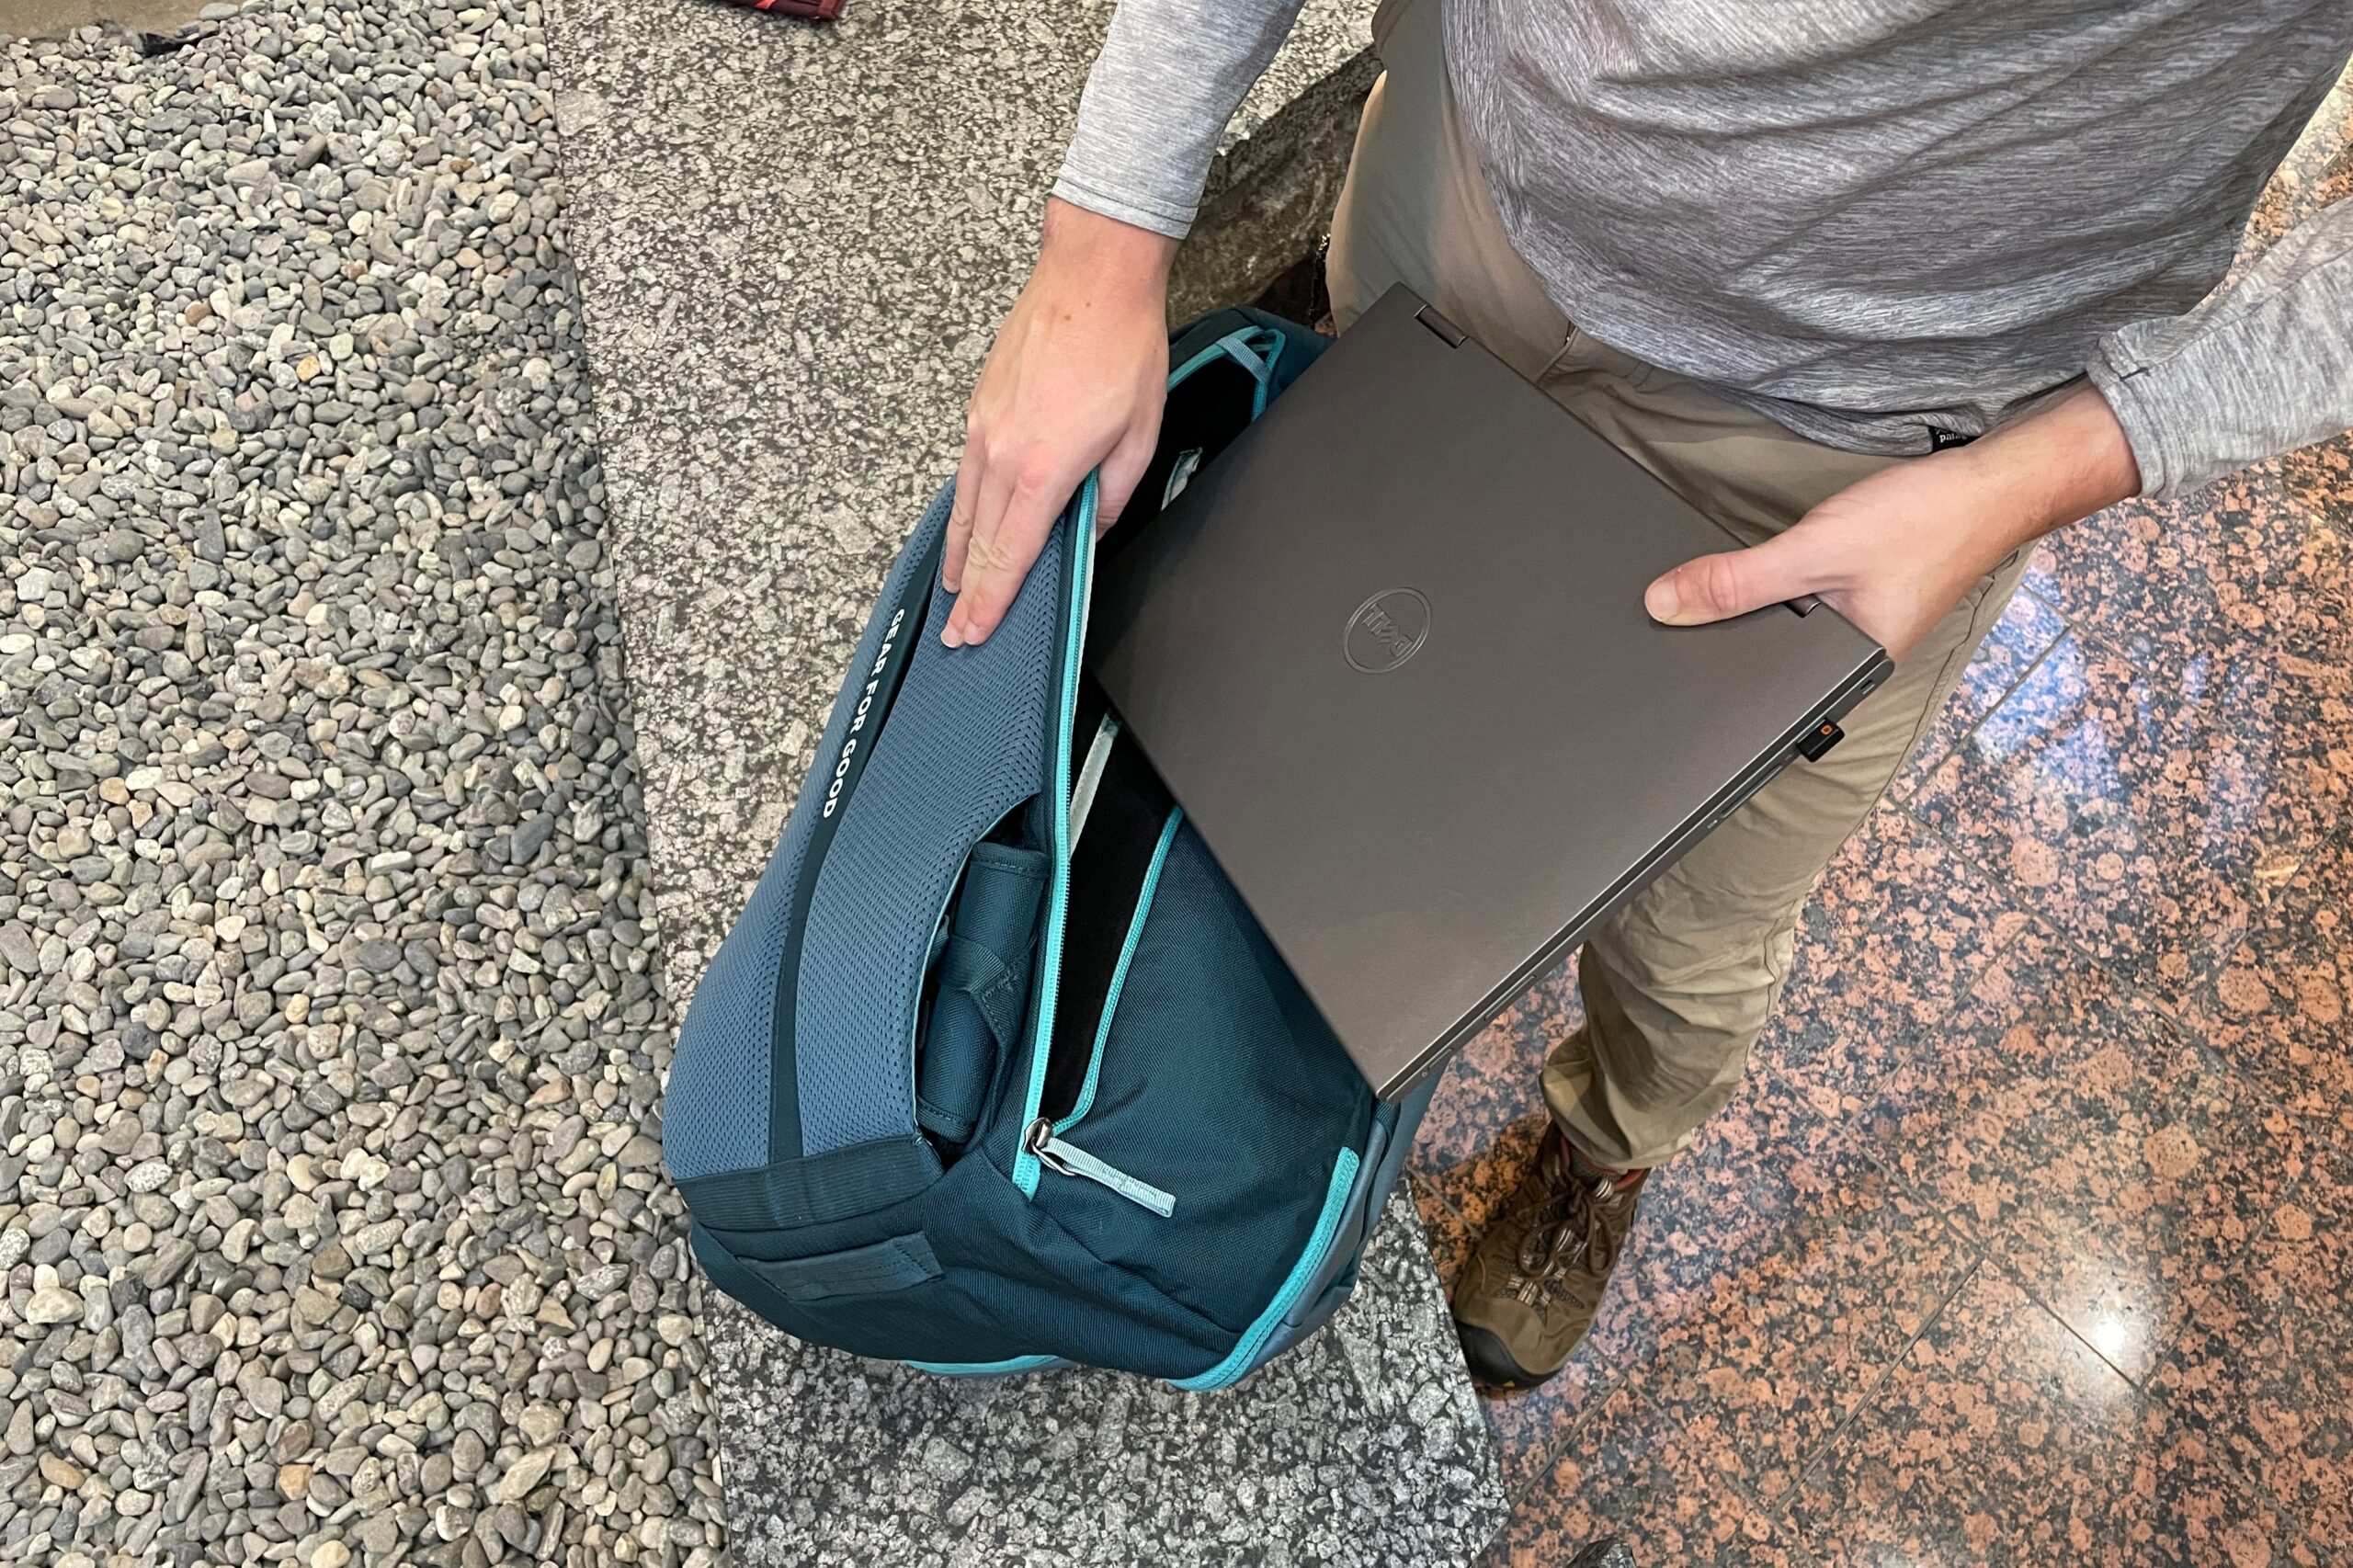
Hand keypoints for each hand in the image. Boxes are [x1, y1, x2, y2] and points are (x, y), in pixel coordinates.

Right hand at [941, 199, 1178, 647]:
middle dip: (967, 593)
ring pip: (965, 509)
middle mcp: (1002, 453)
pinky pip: (965, 474)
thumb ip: (1111, 497)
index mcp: (1043, 469)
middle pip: (979, 541)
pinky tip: (966, 525)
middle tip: (956, 631)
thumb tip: (1091, 530)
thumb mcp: (1139, 436)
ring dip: (959, 555)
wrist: (1092, 277)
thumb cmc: (1120, 347)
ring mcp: (984, 428)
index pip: (1012, 555)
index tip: (976, 631)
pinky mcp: (980, 407)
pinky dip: (963, 509)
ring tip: (953, 590)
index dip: (992, 601)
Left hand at [1642, 384, 2140, 659]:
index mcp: (1849, 675)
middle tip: (1669, 623)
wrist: (1992, 485)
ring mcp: (1858, 636)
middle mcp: (1854, 666)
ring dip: (1747, 617)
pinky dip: (1773, 596)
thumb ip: (1738, 582)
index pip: (1761, 698)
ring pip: (1781, 639)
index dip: (1709, 688)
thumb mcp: (1815, 550)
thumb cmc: (1923, 521)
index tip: (1657, 675)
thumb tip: (1663, 604)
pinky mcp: (1858, 606)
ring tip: (1698, 603)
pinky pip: (1799, 612)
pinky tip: (1750, 582)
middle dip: (1722, 647)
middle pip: (1767, 669)